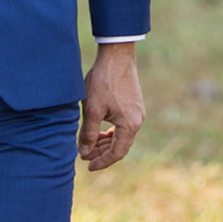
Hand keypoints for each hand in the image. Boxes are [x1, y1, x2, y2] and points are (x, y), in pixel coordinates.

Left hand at [78, 42, 145, 170]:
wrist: (117, 55)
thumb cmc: (104, 81)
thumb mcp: (92, 109)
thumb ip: (88, 134)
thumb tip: (84, 152)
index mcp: (130, 124)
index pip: (117, 153)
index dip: (102, 162)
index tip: (87, 166)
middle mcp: (138, 120)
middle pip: (121, 146)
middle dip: (102, 153)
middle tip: (84, 155)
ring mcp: (137, 111)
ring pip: (122, 136)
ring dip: (106, 143)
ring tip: (89, 145)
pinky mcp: (134, 104)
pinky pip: (123, 125)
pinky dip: (111, 132)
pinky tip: (100, 130)